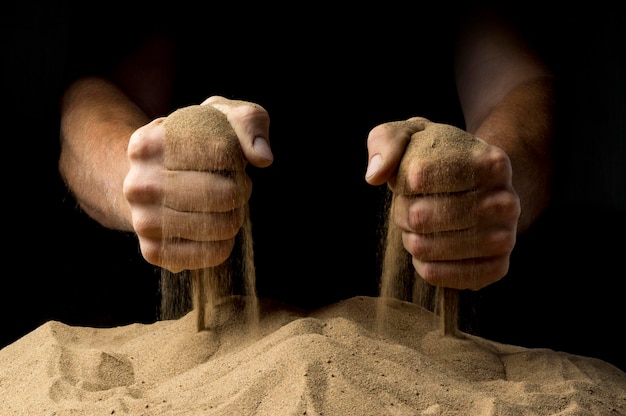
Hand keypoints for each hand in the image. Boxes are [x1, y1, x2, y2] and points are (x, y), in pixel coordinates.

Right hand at [123, 97, 271, 271]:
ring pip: (221, 226)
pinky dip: (226, 242)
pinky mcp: (153, 252)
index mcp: (149, 143)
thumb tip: (263, 157)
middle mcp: (139, 184)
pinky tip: (214, 228)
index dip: (237, 156)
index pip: (221, 150)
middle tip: (233, 185)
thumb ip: (249, 121)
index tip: (228, 157)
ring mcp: (143, 221)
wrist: (152, 180)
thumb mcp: (219, 117)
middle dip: (241, 189)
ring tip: (223, 205)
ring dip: (236, 215)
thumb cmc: (196, 146)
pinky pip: (213, 254)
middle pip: (223, 193)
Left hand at [365, 117, 519, 289]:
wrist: (476, 186)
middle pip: (420, 216)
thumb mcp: (412, 135)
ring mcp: (505, 238)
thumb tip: (375, 175)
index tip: (413, 178)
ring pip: (426, 247)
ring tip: (421, 225)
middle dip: (403, 212)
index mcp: (492, 162)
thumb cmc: (438, 159)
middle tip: (411, 205)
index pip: (419, 176)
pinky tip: (429, 247)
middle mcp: (507, 201)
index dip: (404, 181)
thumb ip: (387, 142)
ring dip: (410, 238)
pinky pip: (438, 275)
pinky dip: (422, 263)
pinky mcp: (496, 268)